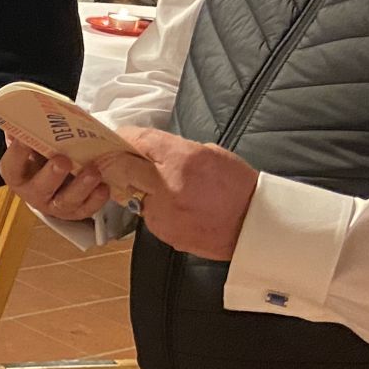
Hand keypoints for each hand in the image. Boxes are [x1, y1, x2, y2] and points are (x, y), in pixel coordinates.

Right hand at [0, 136, 112, 224]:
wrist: (54, 180)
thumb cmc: (42, 156)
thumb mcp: (34, 144)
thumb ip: (31, 130)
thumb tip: (29, 108)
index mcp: (16, 174)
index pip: (11, 166)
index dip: (17, 153)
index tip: (27, 137)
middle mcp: (32, 193)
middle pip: (39, 188)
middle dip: (52, 175)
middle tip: (63, 160)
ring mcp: (54, 205)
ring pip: (65, 201)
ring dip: (80, 187)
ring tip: (93, 171)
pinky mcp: (75, 212)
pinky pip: (86, 209)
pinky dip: (97, 199)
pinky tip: (104, 186)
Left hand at [120, 127, 259, 260]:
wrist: (252, 225)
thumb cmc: (237, 187)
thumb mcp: (209, 153)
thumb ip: (174, 150)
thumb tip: (149, 149)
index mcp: (182, 160)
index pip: (140, 141)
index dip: (126, 137)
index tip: (120, 137)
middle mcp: (168, 186)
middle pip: (123, 168)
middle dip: (117, 161)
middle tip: (116, 158)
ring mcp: (163, 212)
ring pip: (133, 193)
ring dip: (138, 187)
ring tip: (165, 187)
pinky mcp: (163, 232)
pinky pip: (148, 214)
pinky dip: (154, 208)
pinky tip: (175, 207)